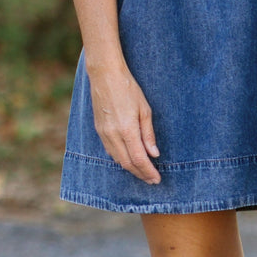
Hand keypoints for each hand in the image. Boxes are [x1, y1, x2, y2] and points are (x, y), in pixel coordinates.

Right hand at [87, 61, 160, 183]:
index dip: (148, 171)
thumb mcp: (144, 110)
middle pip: (127, 163)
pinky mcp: (99, 130)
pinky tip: (129, 159)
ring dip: (131, 168)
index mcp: (127, 130)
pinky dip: (121, 159)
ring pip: (117, 159)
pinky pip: (110, 151)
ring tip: (143, 172)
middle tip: (152, 180)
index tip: (157, 179)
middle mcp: (113, 135)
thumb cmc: (128, 89)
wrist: (105, 76)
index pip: (139, 159)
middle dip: (140, 174)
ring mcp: (103, 133)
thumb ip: (148, 134)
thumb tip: (154, 154)